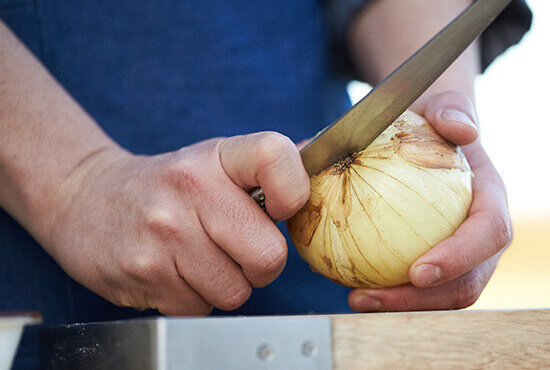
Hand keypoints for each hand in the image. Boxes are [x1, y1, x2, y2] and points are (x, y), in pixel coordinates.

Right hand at [46, 132, 309, 314]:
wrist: (87, 200)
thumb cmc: (165, 185)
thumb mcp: (210, 160)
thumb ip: (263, 167)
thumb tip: (316, 158)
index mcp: (214, 157)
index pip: (275, 156)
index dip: (295, 191)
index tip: (284, 207)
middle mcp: (189, 189)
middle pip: (269, 255)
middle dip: (262, 264)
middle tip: (239, 248)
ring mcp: (163, 234)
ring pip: (235, 292)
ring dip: (225, 284)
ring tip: (198, 257)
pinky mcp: (144, 274)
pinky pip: (200, 309)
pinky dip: (194, 298)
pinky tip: (175, 271)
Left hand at [349, 91, 511, 310]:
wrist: (427, 139)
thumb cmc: (430, 123)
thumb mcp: (438, 107)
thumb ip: (451, 110)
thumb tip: (462, 129)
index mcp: (490, 200)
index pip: (489, 235)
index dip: (460, 258)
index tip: (418, 272)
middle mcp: (479, 235)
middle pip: (465, 283)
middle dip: (421, 300)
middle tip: (367, 297)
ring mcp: (458, 254)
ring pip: (437, 294)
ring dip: (397, 303)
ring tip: (353, 297)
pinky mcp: (430, 259)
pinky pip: (409, 283)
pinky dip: (384, 289)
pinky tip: (348, 282)